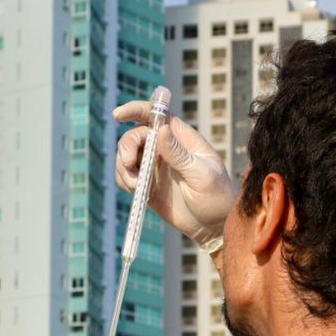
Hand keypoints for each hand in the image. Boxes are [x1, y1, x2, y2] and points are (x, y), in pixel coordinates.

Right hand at [113, 99, 234, 251]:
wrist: (213, 225)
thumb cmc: (217, 196)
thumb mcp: (202, 175)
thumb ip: (180, 154)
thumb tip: (161, 129)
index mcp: (181, 137)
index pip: (156, 114)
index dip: (135, 109)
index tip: (118, 114)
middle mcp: (165, 148)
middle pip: (135, 135)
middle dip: (126, 147)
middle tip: (128, 164)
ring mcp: (155, 166)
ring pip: (126, 155)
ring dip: (123, 168)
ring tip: (136, 186)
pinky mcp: (148, 184)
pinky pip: (126, 176)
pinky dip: (124, 181)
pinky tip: (136, 191)